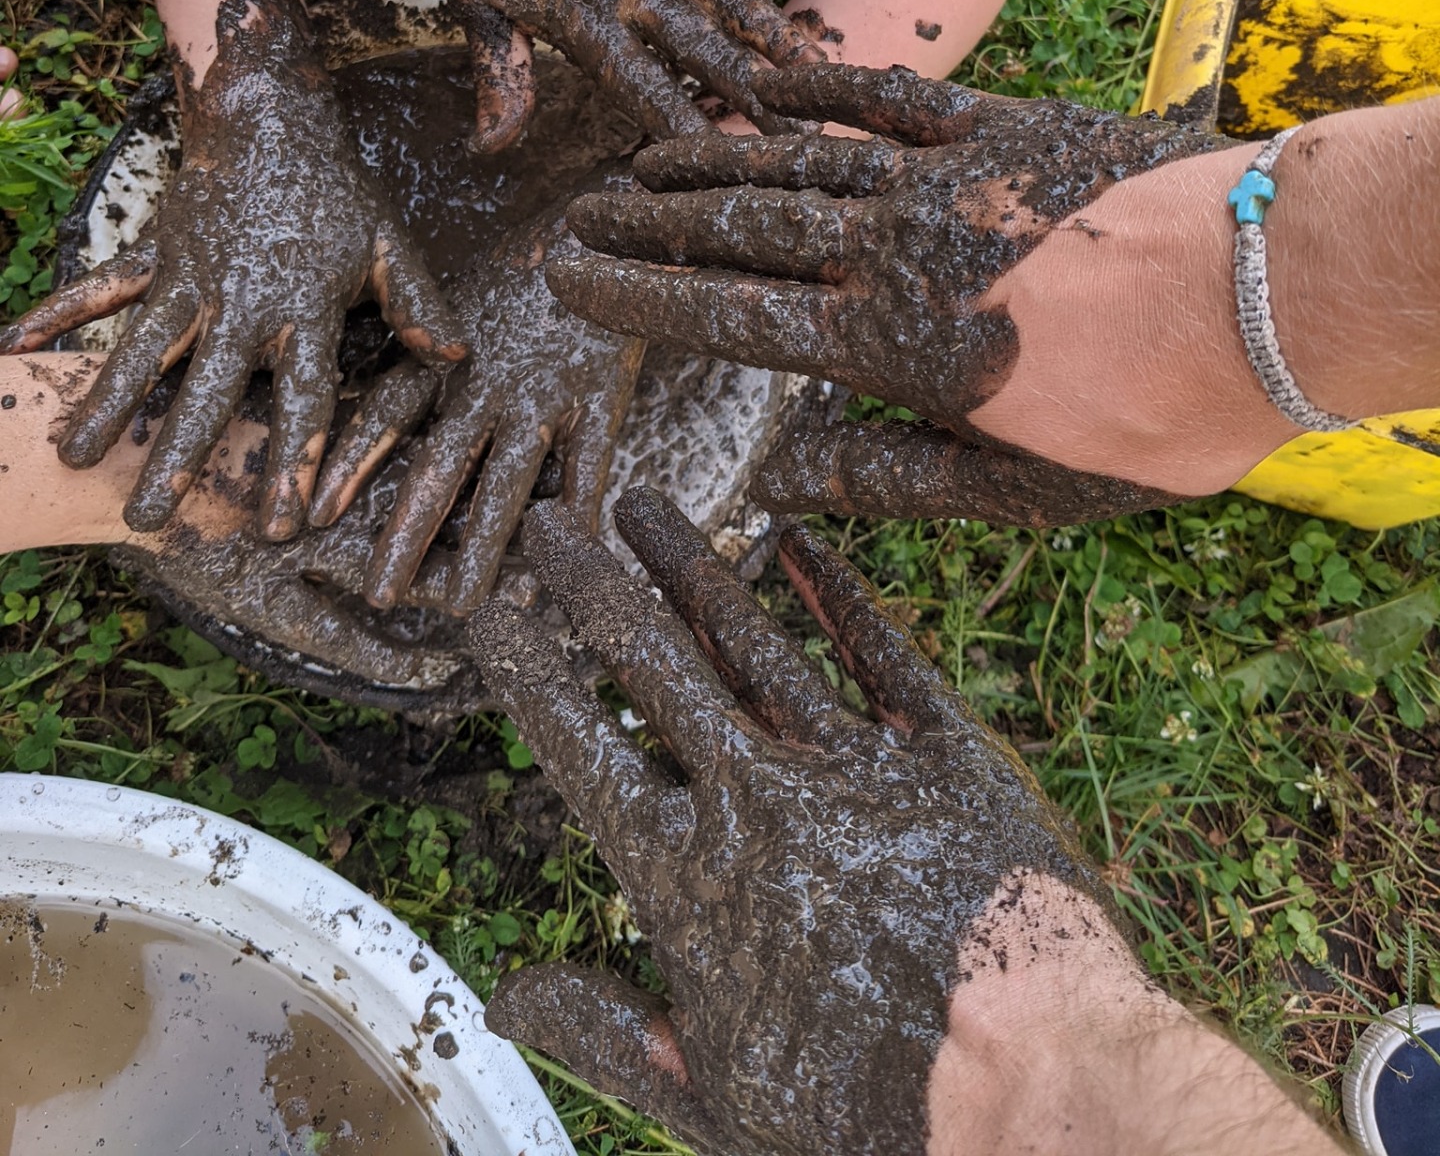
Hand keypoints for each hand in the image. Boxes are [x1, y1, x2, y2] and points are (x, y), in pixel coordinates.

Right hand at [0, 0, 463, 536]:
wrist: (271, 119)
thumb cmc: (337, 194)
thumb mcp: (390, 246)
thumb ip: (418, 304)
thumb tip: (456, 357)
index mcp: (305, 310)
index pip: (304, 400)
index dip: (296, 463)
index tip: (281, 526)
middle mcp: (243, 303)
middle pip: (209, 393)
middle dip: (180, 455)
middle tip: (151, 516)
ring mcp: (191, 279)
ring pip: (142, 350)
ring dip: (107, 402)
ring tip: (74, 456)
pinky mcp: (155, 254)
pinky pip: (99, 288)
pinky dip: (57, 314)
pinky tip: (16, 349)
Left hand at [311, 188, 643, 611]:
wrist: (604, 224)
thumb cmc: (518, 257)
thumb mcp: (452, 288)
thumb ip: (410, 330)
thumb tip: (356, 375)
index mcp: (445, 354)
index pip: (385, 414)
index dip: (349, 466)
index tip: (314, 515)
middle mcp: (487, 382)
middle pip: (440, 468)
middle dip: (406, 535)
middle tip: (380, 594)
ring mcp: (545, 396)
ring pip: (508, 485)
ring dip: (482, 549)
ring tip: (463, 605)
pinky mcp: (601, 402)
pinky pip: (587, 473)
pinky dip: (576, 522)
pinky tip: (564, 566)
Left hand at [422, 0, 821, 149]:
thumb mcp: (477, 10)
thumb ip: (503, 78)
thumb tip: (491, 148)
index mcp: (586, 22)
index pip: (648, 91)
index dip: (687, 131)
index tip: (724, 165)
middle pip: (705, 48)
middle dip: (754, 94)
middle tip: (800, 129)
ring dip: (769, 29)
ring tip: (811, 63)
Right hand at [472, 488, 1112, 1155]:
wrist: (1031, 1082)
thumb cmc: (870, 1113)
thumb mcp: (712, 1097)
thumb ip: (604, 1032)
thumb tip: (514, 994)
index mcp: (690, 874)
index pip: (580, 749)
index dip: (529, 677)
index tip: (492, 617)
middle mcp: (757, 794)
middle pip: (652, 662)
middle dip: (592, 585)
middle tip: (551, 522)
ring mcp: (851, 761)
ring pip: (751, 636)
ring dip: (691, 565)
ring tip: (645, 507)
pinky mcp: (941, 750)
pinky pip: (877, 650)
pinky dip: (836, 591)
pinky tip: (797, 540)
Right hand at [548, 63, 1268, 525]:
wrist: (1271, 291)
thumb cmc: (1156, 410)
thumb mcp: (1020, 489)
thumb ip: (887, 482)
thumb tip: (779, 486)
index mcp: (894, 346)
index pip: (731, 314)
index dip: (641, 296)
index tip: (574, 276)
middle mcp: (898, 249)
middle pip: (743, 226)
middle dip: (652, 223)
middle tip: (585, 212)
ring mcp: (945, 177)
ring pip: (798, 159)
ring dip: (715, 158)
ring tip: (650, 157)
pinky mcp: (1000, 126)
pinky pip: (886, 99)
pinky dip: (817, 91)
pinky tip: (765, 85)